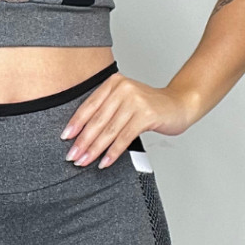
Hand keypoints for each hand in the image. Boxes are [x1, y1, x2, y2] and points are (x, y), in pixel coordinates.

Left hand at [59, 73, 199, 168]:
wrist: (179, 104)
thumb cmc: (149, 106)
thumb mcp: (125, 101)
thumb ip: (106, 110)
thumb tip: (81, 134)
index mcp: (113, 83)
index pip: (89, 105)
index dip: (76, 123)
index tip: (65, 138)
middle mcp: (122, 88)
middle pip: (97, 119)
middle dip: (82, 141)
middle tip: (72, 155)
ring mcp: (135, 101)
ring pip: (109, 130)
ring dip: (94, 149)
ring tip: (84, 161)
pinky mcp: (146, 114)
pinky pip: (124, 137)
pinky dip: (113, 152)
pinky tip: (105, 162)